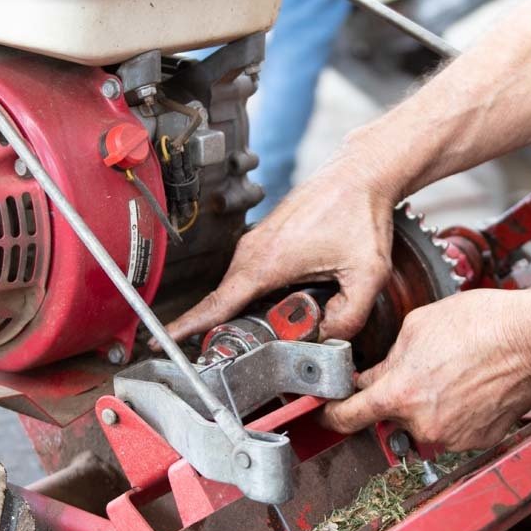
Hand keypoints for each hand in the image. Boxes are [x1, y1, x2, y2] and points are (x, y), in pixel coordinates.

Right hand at [167, 156, 397, 341]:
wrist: (360, 174)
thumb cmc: (359, 212)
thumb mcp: (367, 274)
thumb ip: (350, 316)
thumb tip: (327, 338)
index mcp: (267, 260)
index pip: (216, 304)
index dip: (187, 327)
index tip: (162, 342)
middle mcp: (253, 250)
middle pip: (225, 304)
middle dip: (226, 331)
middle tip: (241, 356)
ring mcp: (256, 243)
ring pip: (240, 291)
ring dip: (248, 313)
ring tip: (270, 332)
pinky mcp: (266, 241)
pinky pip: (252, 277)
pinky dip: (258, 296)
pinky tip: (279, 307)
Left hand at [321, 290, 530, 451]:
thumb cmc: (482, 323)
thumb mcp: (418, 326)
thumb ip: (388, 358)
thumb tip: (375, 375)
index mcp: (400, 394)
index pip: (348, 418)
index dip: (333, 415)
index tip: (328, 412)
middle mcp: (423, 424)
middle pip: (394, 415)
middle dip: (401, 395)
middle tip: (425, 367)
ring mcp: (453, 437)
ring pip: (426, 422)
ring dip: (432, 403)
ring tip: (457, 371)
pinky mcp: (478, 440)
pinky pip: (455, 428)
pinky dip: (458, 411)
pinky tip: (473, 385)